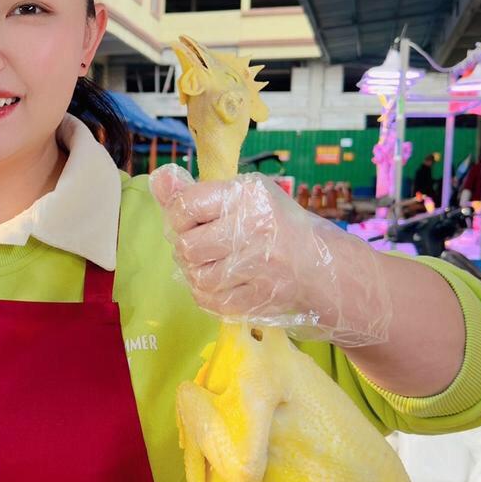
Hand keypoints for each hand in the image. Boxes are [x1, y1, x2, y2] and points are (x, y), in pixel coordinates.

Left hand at [150, 164, 391, 346]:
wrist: (322, 265)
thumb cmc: (273, 226)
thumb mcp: (240, 198)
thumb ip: (193, 193)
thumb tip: (158, 179)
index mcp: (248, 195)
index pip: (186, 206)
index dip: (179, 218)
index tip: (191, 222)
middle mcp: (255, 227)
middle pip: (187, 247)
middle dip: (188, 250)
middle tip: (203, 247)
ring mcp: (260, 266)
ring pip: (197, 278)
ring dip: (198, 274)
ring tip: (213, 265)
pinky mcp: (261, 297)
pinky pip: (211, 301)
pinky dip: (209, 295)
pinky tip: (223, 283)